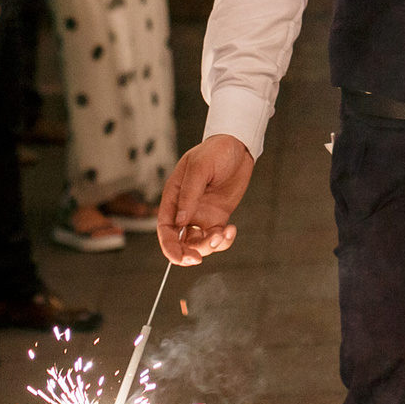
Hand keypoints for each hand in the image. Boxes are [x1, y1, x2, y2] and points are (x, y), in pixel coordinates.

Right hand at [157, 135, 255, 264]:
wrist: (238, 145)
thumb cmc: (214, 151)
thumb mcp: (199, 168)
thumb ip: (189, 194)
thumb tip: (180, 221)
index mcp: (173, 197)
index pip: (165, 228)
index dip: (169, 246)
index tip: (179, 258)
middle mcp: (185, 209)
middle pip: (180, 241)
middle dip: (188, 253)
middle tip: (199, 258)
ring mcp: (202, 214)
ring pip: (199, 242)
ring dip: (210, 246)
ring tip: (223, 234)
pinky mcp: (218, 216)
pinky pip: (217, 236)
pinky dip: (224, 240)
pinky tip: (231, 230)